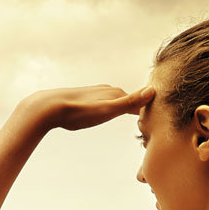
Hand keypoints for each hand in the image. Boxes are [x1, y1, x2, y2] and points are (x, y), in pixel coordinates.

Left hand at [23, 84, 155, 131]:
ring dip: (124, 107)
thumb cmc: (78, 111)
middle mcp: (107, 91)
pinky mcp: (83, 99)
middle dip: (138, 107)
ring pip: (115, 100)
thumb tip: (152, 90)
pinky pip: (102, 103)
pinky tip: (105, 112)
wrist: (48, 108)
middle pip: (128, 99)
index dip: (149, 109)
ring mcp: (95, 94)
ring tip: (132, 115)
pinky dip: (109, 108)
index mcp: (115, 94)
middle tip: (149, 119)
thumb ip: (129, 102)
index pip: (139, 101)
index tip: (160, 118)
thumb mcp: (107, 110)